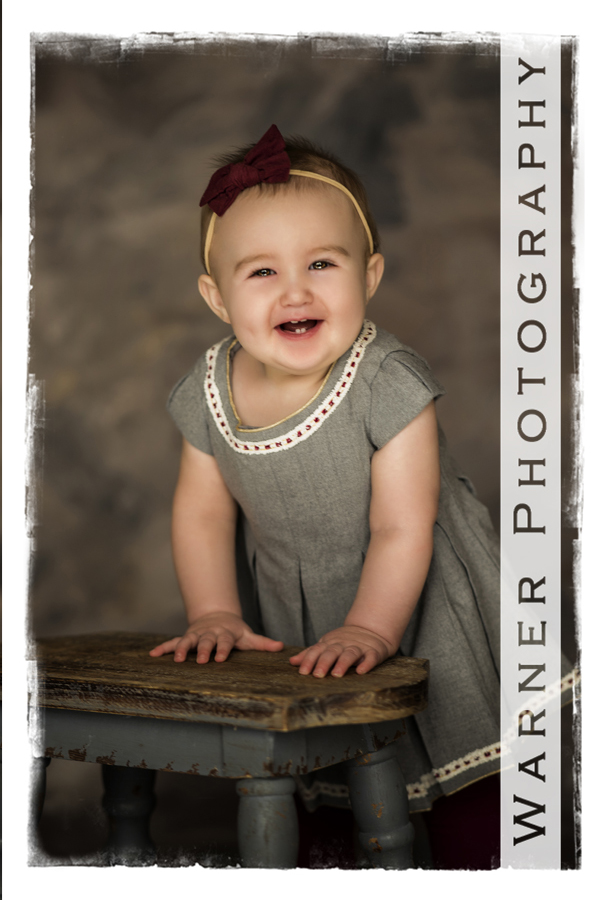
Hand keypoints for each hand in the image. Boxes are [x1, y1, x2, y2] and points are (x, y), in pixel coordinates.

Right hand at [149, 612, 283, 663]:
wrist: (217, 615)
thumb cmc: (235, 630)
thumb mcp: (248, 635)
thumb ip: (262, 643)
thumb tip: (281, 647)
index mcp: (225, 634)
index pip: (224, 642)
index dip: (222, 649)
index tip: (220, 658)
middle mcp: (209, 633)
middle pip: (205, 641)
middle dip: (202, 650)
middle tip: (199, 660)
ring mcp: (196, 634)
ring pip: (187, 640)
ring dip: (180, 649)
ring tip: (174, 659)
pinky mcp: (186, 637)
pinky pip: (173, 642)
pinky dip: (163, 647)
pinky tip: (152, 655)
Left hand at [288, 625, 394, 677]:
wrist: (371, 629)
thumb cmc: (344, 642)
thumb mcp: (326, 644)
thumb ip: (310, 654)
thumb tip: (291, 661)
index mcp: (330, 643)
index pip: (317, 650)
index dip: (309, 660)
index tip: (303, 672)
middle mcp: (343, 644)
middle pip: (332, 652)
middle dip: (324, 662)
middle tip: (317, 675)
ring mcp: (358, 647)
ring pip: (350, 654)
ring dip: (343, 663)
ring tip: (337, 674)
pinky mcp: (373, 652)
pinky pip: (370, 657)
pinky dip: (366, 664)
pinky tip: (361, 671)